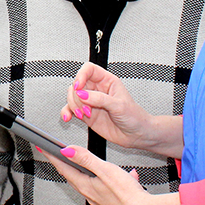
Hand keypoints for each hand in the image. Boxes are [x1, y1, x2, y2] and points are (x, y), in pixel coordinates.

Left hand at [38, 145, 182, 204]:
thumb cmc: (127, 195)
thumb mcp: (105, 170)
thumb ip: (86, 159)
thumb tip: (67, 151)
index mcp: (85, 186)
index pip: (63, 168)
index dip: (52, 157)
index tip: (42, 148)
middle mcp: (90, 195)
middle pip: (73, 176)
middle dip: (65, 163)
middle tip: (57, 154)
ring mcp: (100, 200)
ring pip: (90, 181)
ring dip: (88, 171)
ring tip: (90, 162)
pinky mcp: (112, 203)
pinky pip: (106, 187)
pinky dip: (111, 178)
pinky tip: (127, 175)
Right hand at [61, 63, 182, 157]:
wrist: (137, 135)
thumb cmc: (135, 117)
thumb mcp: (119, 106)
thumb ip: (100, 99)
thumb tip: (82, 94)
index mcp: (107, 81)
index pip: (89, 70)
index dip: (81, 75)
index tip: (79, 86)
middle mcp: (97, 90)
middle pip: (77, 84)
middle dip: (77, 96)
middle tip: (85, 107)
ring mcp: (91, 102)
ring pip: (72, 97)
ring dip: (73, 105)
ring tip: (83, 114)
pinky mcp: (86, 114)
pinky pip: (71, 110)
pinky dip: (67, 112)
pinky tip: (68, 117)